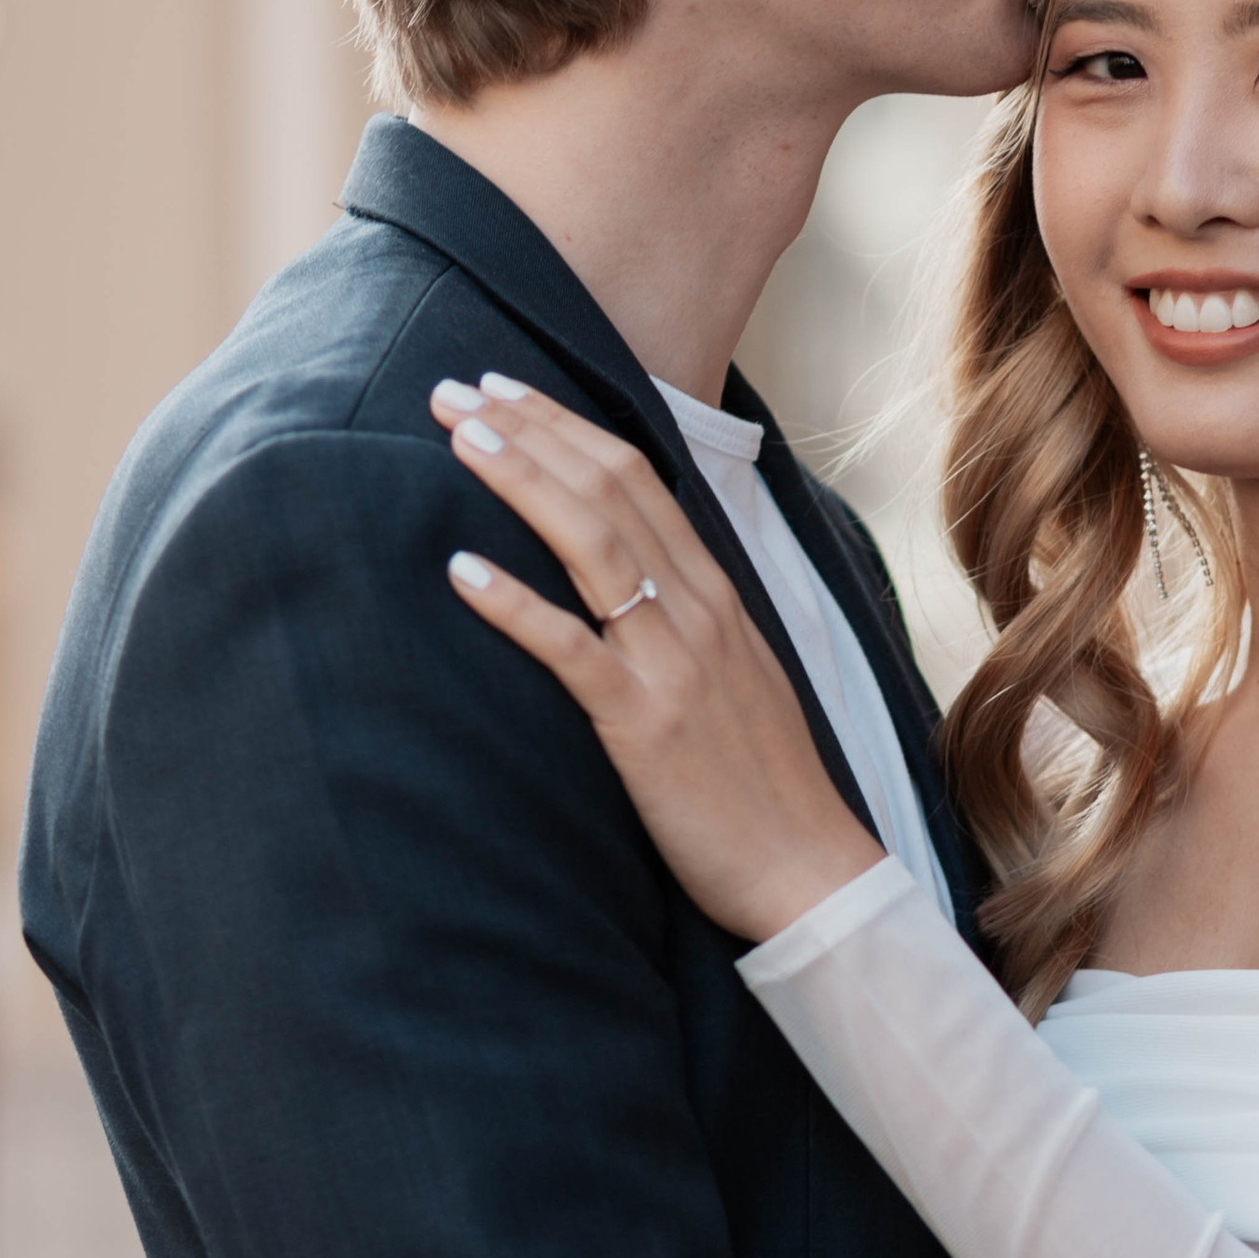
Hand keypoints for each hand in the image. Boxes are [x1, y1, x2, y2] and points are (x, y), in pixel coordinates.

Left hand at [431, 374, 881, 940]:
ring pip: (590, 544)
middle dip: (526, 430)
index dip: (563, 425)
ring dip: (520, 481)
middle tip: (450, 390)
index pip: (636, 479)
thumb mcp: (733, 677)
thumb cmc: (761, 782)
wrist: (808, 867)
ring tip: (456, 439)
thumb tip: (625, 582)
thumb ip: (684, 621)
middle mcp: (696, 612)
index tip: (501, 390)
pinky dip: (514, 604)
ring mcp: (672, 663)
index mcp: (716, 595)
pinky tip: (459, 570)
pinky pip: (571, 649)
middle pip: (607, 489)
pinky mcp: (643, 723)